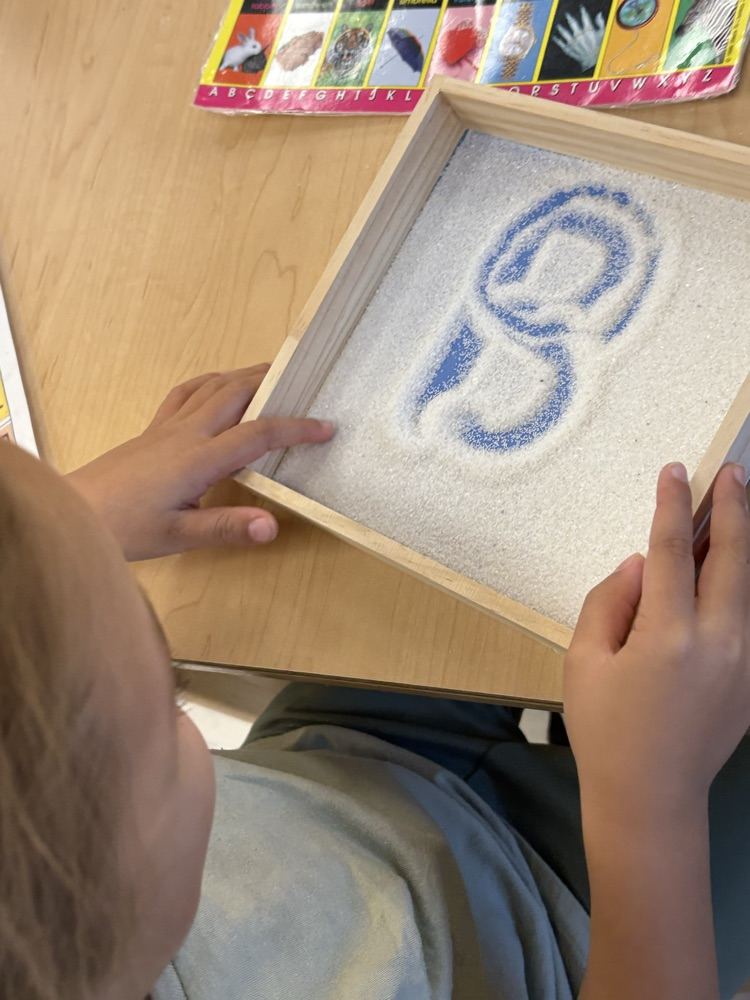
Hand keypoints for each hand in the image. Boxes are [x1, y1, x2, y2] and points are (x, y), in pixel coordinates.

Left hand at [67, 366, 334, 560]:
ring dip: (244, 375)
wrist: (74, 512)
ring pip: (212, 387)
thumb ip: (227, 528)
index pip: (258, 434)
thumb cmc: (122, 527)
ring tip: (270, 372)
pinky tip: (217, 383)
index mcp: (198, 459)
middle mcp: (185, 434)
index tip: (325, 428)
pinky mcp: (152, 430)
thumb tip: (272, 526)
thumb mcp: (178, 536)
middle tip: (303, 380)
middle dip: (273, 383)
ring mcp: (166, 428)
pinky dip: (210, 381)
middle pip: (236, 394)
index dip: (296, 428)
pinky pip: (186, 393)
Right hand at [564, 461, 749, 820]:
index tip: (676, 471)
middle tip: (732, 473)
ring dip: (741, 543)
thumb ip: (608, 600)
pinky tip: (725, 569)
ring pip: (749, 586)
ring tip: (735, 507)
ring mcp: (746, 663)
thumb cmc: (606, 730)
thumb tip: (638, 565)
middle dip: (733, 508)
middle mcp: (720, 643)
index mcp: (669, 636)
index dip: (672, 505)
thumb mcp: (583, 660)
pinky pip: (747, 618)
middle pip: (733, 558)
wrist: (651, 799)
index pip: (671, 551)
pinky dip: (738, 585)